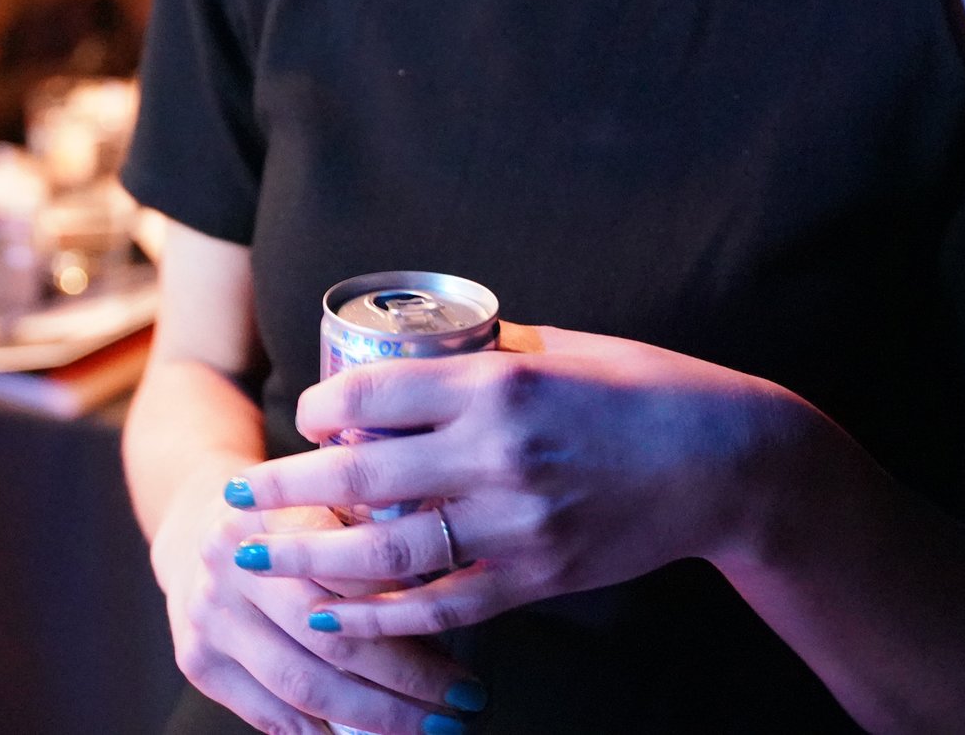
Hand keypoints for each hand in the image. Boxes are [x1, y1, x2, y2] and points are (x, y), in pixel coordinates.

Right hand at [150, 473, 486, 734]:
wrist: (194, 523)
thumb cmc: (288, 516)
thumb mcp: (327, 496)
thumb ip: (378, 527)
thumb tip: (453, 592)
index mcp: (275, 511)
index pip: (356, 575)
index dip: (417, 618)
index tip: (468, 649)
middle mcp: (233, 562)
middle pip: (332, 638)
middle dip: (407, 682)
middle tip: (461, 701)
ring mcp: (210, 616)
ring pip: (302, 686)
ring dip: (374, 717)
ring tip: (427, 727)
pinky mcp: (198, 660)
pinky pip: (269, 715)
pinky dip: (321, 734)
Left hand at [226, 327, 814, 639]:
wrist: (729, 460)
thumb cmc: (645, 389)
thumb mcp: (561, 349)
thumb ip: (489, 359)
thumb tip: (422, 360)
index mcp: (498, 382)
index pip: (375, 394)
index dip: (321, 408)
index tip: (301, 418)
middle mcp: (497, 452)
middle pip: (361, 474)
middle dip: (286, 487)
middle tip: (236, 495)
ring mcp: (517, 521)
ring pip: (390, 550)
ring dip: (313, 556)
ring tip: (259, 557)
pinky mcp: (538, 574)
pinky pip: (444, 605)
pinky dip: (382, 616)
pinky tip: (333, 613)